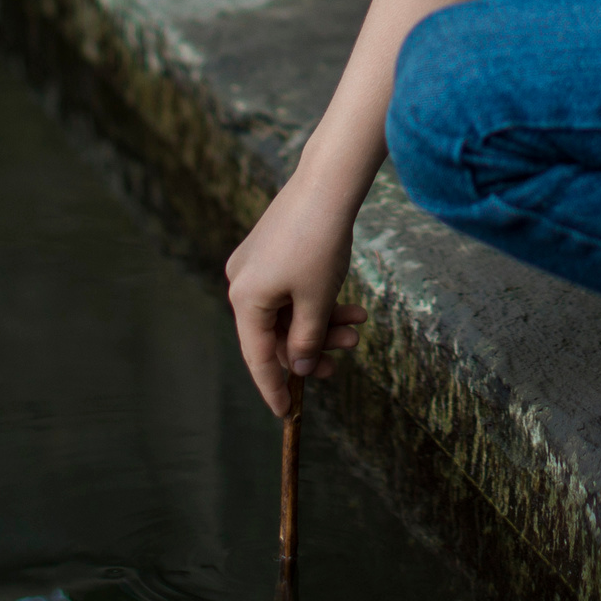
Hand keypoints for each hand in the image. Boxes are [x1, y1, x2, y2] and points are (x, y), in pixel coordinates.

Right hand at [224, 172, 368, 417]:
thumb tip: (300, 370)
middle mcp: (241, 283)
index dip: (274, 388)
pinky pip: (289, 291)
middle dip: (313, 347)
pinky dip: (316, 302)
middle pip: (275, 334)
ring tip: (358, 325)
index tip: (288, 414)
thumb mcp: (317, 303)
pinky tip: (349, 305)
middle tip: (346, 358)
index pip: (258, 357)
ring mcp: (254, 266)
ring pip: (287, 312)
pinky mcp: (268, 252)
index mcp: (245, 300)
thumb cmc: (320, 245)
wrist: (326, 186)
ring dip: (322, 324)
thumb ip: (307, 343)